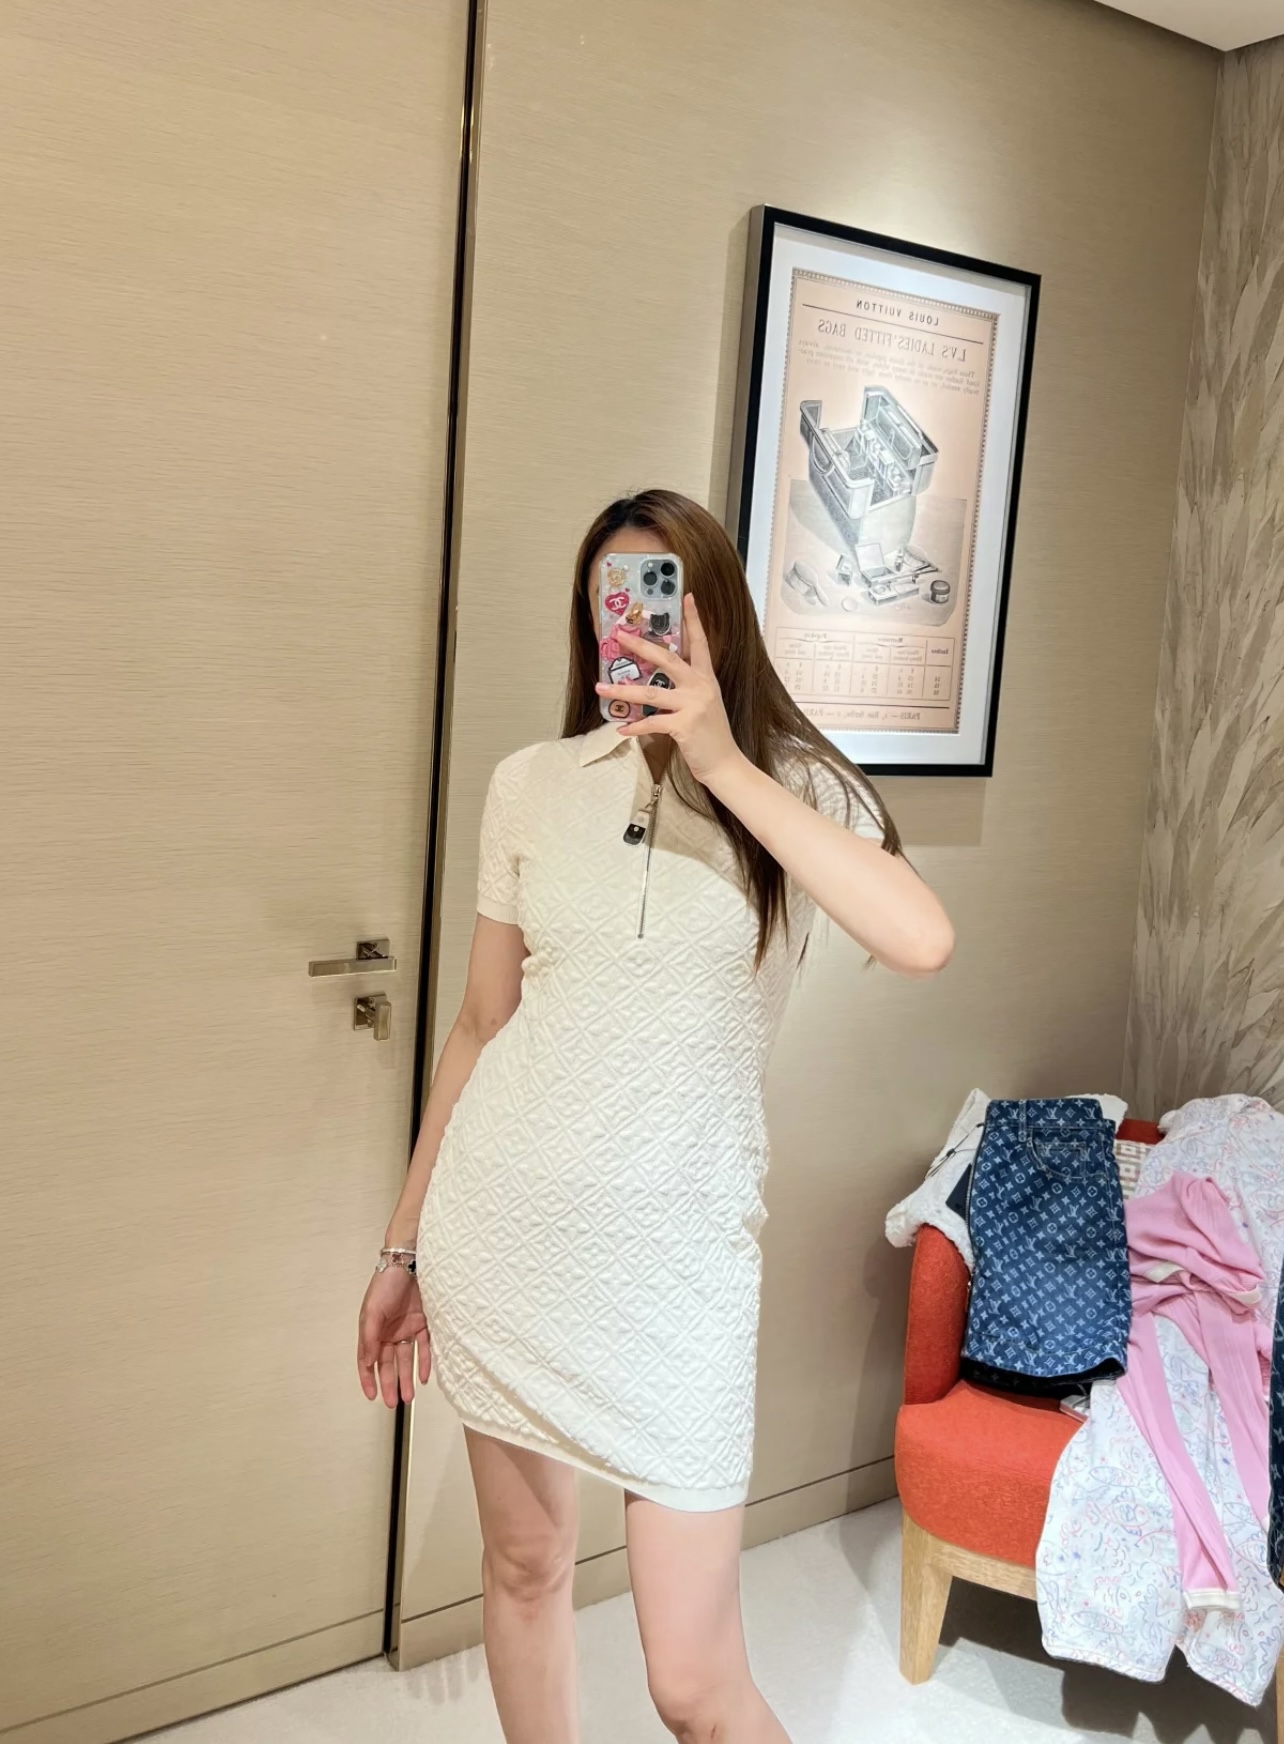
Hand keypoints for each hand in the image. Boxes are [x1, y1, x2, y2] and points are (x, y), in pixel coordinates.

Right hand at [357, 1263, 431, 1406]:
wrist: (409, 1262)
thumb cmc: (385, 1284)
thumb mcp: (372, 1312)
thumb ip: (369, 1338)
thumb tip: (368, 1363)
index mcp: (372, 1330)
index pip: (368, 1360)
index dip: (368, 1379)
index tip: (372, 1396)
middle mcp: (388, 1331)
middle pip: (388, 1363)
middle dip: (389, 1384)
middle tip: (392, 1403)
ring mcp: (406, 1327)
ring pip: (406, 1359)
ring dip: (407, 1378)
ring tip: (409, 1397)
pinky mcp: (423, 1322)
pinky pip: (424, 1347)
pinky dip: (424, 1362)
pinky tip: (425, 1377)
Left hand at [596, 595, 743, 787]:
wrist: (725, 764)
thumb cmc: (711, 736)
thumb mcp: (704, 705)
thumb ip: (687, 689)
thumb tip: (659, 681)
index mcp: (706, 679)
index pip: (700, 643)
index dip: (694, 620)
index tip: (687, 597)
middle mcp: (700, 687)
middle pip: (667, 659)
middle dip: (640, 646)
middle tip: (619, 636)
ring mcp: (693, 706)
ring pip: (650, 693)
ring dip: (623, 690)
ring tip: (601, 687)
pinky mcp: (684, 726)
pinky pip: (651, 723)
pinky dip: (634, 727)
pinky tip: (621, 729)